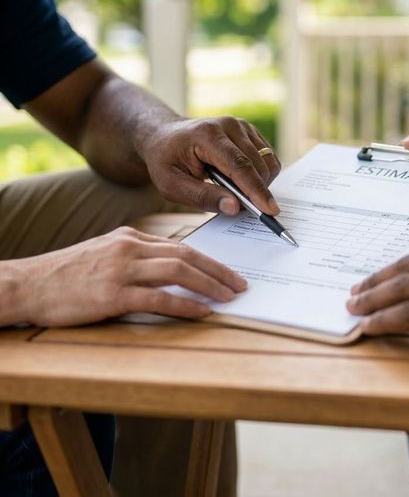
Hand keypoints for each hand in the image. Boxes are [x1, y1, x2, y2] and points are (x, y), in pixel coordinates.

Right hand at [11, 227, 246, 326]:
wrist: (26, 285)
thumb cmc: (67, 274)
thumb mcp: (105, 254)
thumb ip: (137, 257)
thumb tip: (172, 268)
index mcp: (130, 237)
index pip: (180, 245)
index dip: (209, 260)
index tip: (227, 271)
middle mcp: (130, 248)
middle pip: (187, 255)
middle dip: (219, 270)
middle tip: (240, 284)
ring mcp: (121, 270)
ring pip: (178, 271)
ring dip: (210, 285)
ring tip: (230, 297)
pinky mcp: (112, 294)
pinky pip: (159, 298)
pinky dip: (185, 305)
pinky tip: (202, 312)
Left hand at [140, 116, 281, 214]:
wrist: (164, 135)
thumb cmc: (165, 160)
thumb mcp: (171, 185)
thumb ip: (203, 197)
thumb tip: (235, 207)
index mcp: (207, 135)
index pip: (239, 165)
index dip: (257, 190)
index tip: (270, 211)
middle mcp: (229, 126)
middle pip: (258, 165)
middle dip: (256, 192)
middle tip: (239, 207)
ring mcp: (241, 126)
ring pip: (268, 161)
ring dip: (260, 183)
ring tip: (234, 189)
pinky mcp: (249, 130)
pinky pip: (268, 157)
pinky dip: (261, 174)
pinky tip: (239, 178)